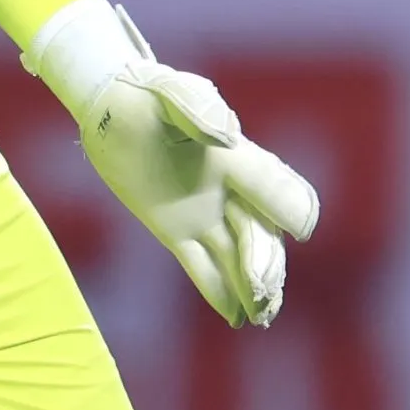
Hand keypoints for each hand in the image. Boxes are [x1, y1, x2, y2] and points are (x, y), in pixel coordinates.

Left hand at [27, 0, 318, 325]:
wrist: (109, 104)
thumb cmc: (142, 92)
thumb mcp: (165, 91)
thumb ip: (196, 108)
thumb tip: (228, 137)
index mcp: (233, 156)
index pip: (271, 186)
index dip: (287, 206)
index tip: (300, 229)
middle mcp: (227, 189)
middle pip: (259, 231)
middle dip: (264, 261)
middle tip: (261, 291)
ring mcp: (203, 212)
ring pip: (238, 255)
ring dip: (254, 284)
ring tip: (261, 315)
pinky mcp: (175, 230)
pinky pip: (202, 266)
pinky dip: (220, 292)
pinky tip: (236, 318)